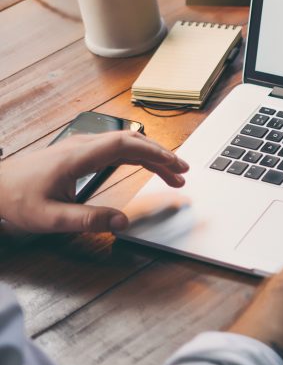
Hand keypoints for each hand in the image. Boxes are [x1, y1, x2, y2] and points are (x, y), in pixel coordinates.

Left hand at [0, 131, 188, 232]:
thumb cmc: (14, 201)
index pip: (125, 145)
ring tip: (172, 173)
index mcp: (77, 158)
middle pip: (131, 140)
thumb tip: (122, 223)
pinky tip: (145, 165)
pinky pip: (115, 148)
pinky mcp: (77, 153)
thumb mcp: (50, 219)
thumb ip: (88, 221)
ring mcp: (79, 147)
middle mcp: (81, 146)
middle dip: (161, 154)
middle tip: (183, 172)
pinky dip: (137, 155)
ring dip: (151, 154)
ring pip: (125, 143)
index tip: (175, 166)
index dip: (155, 153)